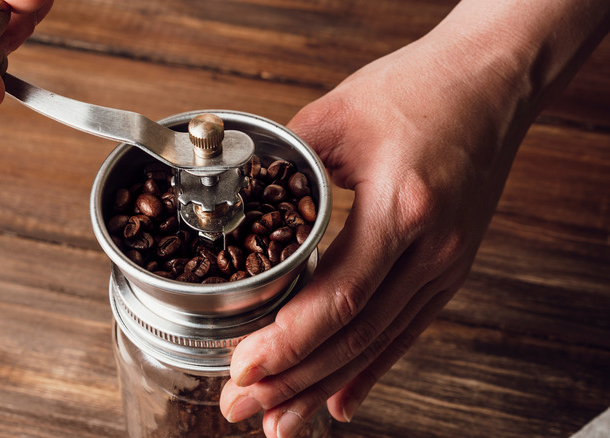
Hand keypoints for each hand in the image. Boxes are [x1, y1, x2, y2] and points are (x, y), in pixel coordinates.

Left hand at [215, 0, 595, 433]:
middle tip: (243, 409)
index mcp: (402, 206)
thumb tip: (235, 202)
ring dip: (323, 386)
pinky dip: (368, 369)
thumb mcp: (337, 115)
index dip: (288, 340)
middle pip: (355, 335)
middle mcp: (431, 247)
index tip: (244, 368)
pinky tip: (338, 401)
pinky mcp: (448, 269)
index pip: (339, 295)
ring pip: (377, 343)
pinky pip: (405, 331)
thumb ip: (284, 166)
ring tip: (281, 421)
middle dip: (293, 380)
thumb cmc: (421, 88)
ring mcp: (446, 264)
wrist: (491, 83)